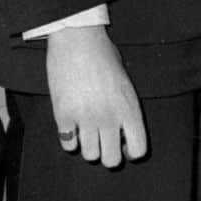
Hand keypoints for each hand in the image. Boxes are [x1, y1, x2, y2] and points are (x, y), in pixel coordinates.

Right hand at [45, 25, 146, 167]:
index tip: (124, 144)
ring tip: (87, 131)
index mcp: (130, 109)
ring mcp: (85, 118)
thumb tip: (121, 134)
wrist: (78, 41)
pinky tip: (71, 126)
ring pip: (89, 155)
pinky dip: (70, 139)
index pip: (138, 150)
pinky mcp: (63, 116)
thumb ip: (125, 109)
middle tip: (104, 141)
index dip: (131, 151)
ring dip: (88, 146)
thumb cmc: (105, 57)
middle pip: (111, 160)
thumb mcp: (125, 83)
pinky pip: (68, 144)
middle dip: (108, 154)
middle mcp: (110, 118)